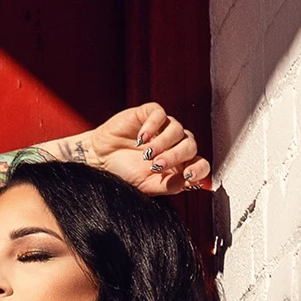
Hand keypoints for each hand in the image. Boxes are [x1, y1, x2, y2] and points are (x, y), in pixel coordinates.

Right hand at [79, 102, 210, 194]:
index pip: (201, 163)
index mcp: (179, 164)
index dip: (199, 169)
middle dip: (176, 156)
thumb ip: (170, 185)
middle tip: (157, 165)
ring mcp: (163, 127)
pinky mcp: (149, 114)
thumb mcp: (147, 186)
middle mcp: (175, 144)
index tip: (189, 176)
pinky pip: (159, 114)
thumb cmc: (123, 172)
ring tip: (147, 154)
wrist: (99, 160)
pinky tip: (140, 139)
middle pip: (191, 145)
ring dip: (163, 143)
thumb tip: (191, 183)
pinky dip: (152, 126)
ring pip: (177, 129)